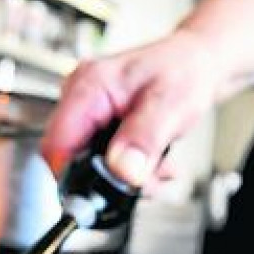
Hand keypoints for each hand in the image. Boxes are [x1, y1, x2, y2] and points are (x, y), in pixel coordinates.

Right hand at [41, 28, 223, 188]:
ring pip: (87, 163)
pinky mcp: (99, 123)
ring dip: (123, 176)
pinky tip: (152, 162)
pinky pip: (100, 157)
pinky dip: (127, 168)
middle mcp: (80, 97)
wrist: (196, 61)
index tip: (106, 192)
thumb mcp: (170, 105)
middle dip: (108, 179)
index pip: (56, 146)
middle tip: (147, 180)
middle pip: (70, 159)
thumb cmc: (184, 70)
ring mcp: (88, 111)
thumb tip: (122, 171)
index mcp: (88, 86)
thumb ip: (144, 139)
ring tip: (156, 168)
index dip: (75, 177)